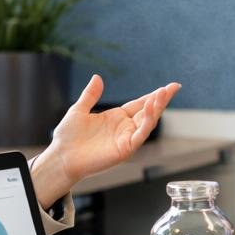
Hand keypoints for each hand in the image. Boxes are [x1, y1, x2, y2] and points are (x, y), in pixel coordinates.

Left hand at [32, 75, 178, 205]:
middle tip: (173, 87)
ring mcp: (126, 139)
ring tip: (162, 94)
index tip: (168, 87)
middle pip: (149, 112)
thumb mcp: (79, 110)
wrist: (61, 157)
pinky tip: (149, 110)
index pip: (140, 104)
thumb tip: (97, 77)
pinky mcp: (125, 149)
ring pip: (148, 123)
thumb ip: (90, 95)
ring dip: (156, 109)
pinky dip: (146, 123)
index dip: (154, 95)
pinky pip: (140, 135)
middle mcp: (125, 128)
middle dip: (161, 100)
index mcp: (117, 118)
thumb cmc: (68, 137)